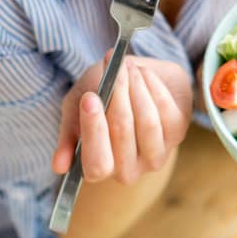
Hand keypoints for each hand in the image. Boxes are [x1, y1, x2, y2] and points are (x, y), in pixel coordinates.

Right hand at [52, 55, 192, 184]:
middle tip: (115, 70)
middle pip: (123, 135)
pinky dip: (154, 86)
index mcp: (99, 168)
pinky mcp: (177, 135)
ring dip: (137, 88)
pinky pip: (167, 110)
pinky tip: (144, 73)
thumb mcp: (77, 108)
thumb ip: (69, 132)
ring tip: (128, 67)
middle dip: (118, 96)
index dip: (94, 131)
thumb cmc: (101, 96)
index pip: (97, 164)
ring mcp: (155, 154)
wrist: (135, 77)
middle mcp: (129, 170)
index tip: (91, 97)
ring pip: (147, 122)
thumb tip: (59, 166)